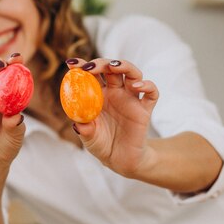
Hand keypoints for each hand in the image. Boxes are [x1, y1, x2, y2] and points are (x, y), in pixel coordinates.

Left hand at [67, 58, 158, 176]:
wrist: (120, 160)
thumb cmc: (101, 144)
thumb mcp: (89, 137)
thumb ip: (84, 129)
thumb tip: (78, 124)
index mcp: (98, 95)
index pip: (91, 75)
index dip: (82, 66)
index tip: (71, 63)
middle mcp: (115, 93)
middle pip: (111, 68)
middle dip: (101, 63)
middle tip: (90, 67)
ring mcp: (131, 98)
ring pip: (132, 73)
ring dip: (124, 65)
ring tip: (114, 66)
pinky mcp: (145, 108)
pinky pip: (151, 92)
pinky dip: (147, 85)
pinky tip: (136, 86)